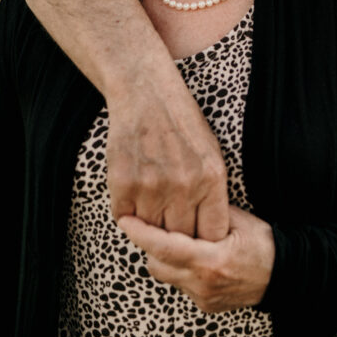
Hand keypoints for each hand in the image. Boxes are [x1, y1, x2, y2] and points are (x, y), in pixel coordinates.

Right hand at [106, 69, 228, 239]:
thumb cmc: (181, 122)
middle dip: (177, 238)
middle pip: (181, 240)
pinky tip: (134, 196)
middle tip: (172, 229)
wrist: (145, 94)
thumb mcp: (210, 153)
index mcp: (212, 178)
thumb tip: (210, 231)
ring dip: (151, 227)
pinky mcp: (123, 185)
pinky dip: (129, 214)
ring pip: (152, 233)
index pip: (213, 235)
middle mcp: (184, 186)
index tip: (199, 240)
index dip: (206, 242)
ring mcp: (152, 187)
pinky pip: (125, 220)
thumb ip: (211, 192)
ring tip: (152, 207)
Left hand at [118, 205, 274, 311]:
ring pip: (167, 276)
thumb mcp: (240, 220)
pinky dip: (181, 269)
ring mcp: (203, 297)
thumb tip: (182, 199)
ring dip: (166, 258)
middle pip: (157, 264)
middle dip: (152, 245)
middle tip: (155, 223)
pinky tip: (196, 255)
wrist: (285, 275)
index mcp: (211, 260)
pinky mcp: (206, 305)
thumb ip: (209, 212)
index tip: (125, 220)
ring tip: (179, 239)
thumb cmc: (264, 243)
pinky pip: (181, 285)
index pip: (164, 247)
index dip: (141, 233)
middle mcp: (203, 283)